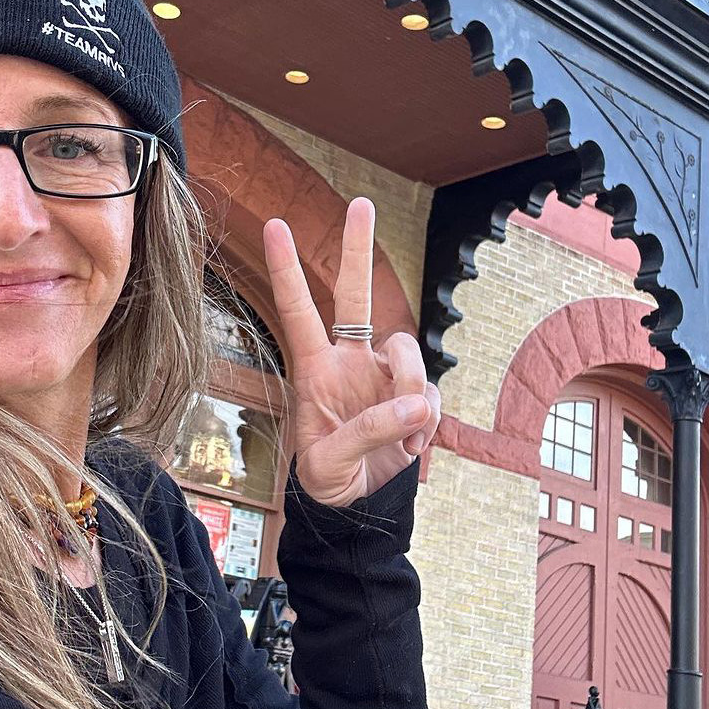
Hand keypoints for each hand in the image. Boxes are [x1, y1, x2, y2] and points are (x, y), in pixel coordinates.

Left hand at [263, 197, 440, 506]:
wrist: (358, 505)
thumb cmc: (326, 478)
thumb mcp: (330, 463)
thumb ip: (368, 431)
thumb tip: (416, 406)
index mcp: (314, 369)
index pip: (298, 311)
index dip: (286, 270)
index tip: (275, 225)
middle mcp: (349, 361)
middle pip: (355, 295)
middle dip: (358, 249)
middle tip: (360, 203)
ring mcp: (383, 375)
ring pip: (407, 352)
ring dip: (409, 387)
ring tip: (402, 432)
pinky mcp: (415, 397)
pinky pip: (432, 394)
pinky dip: (428, 420)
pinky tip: (412, 445)